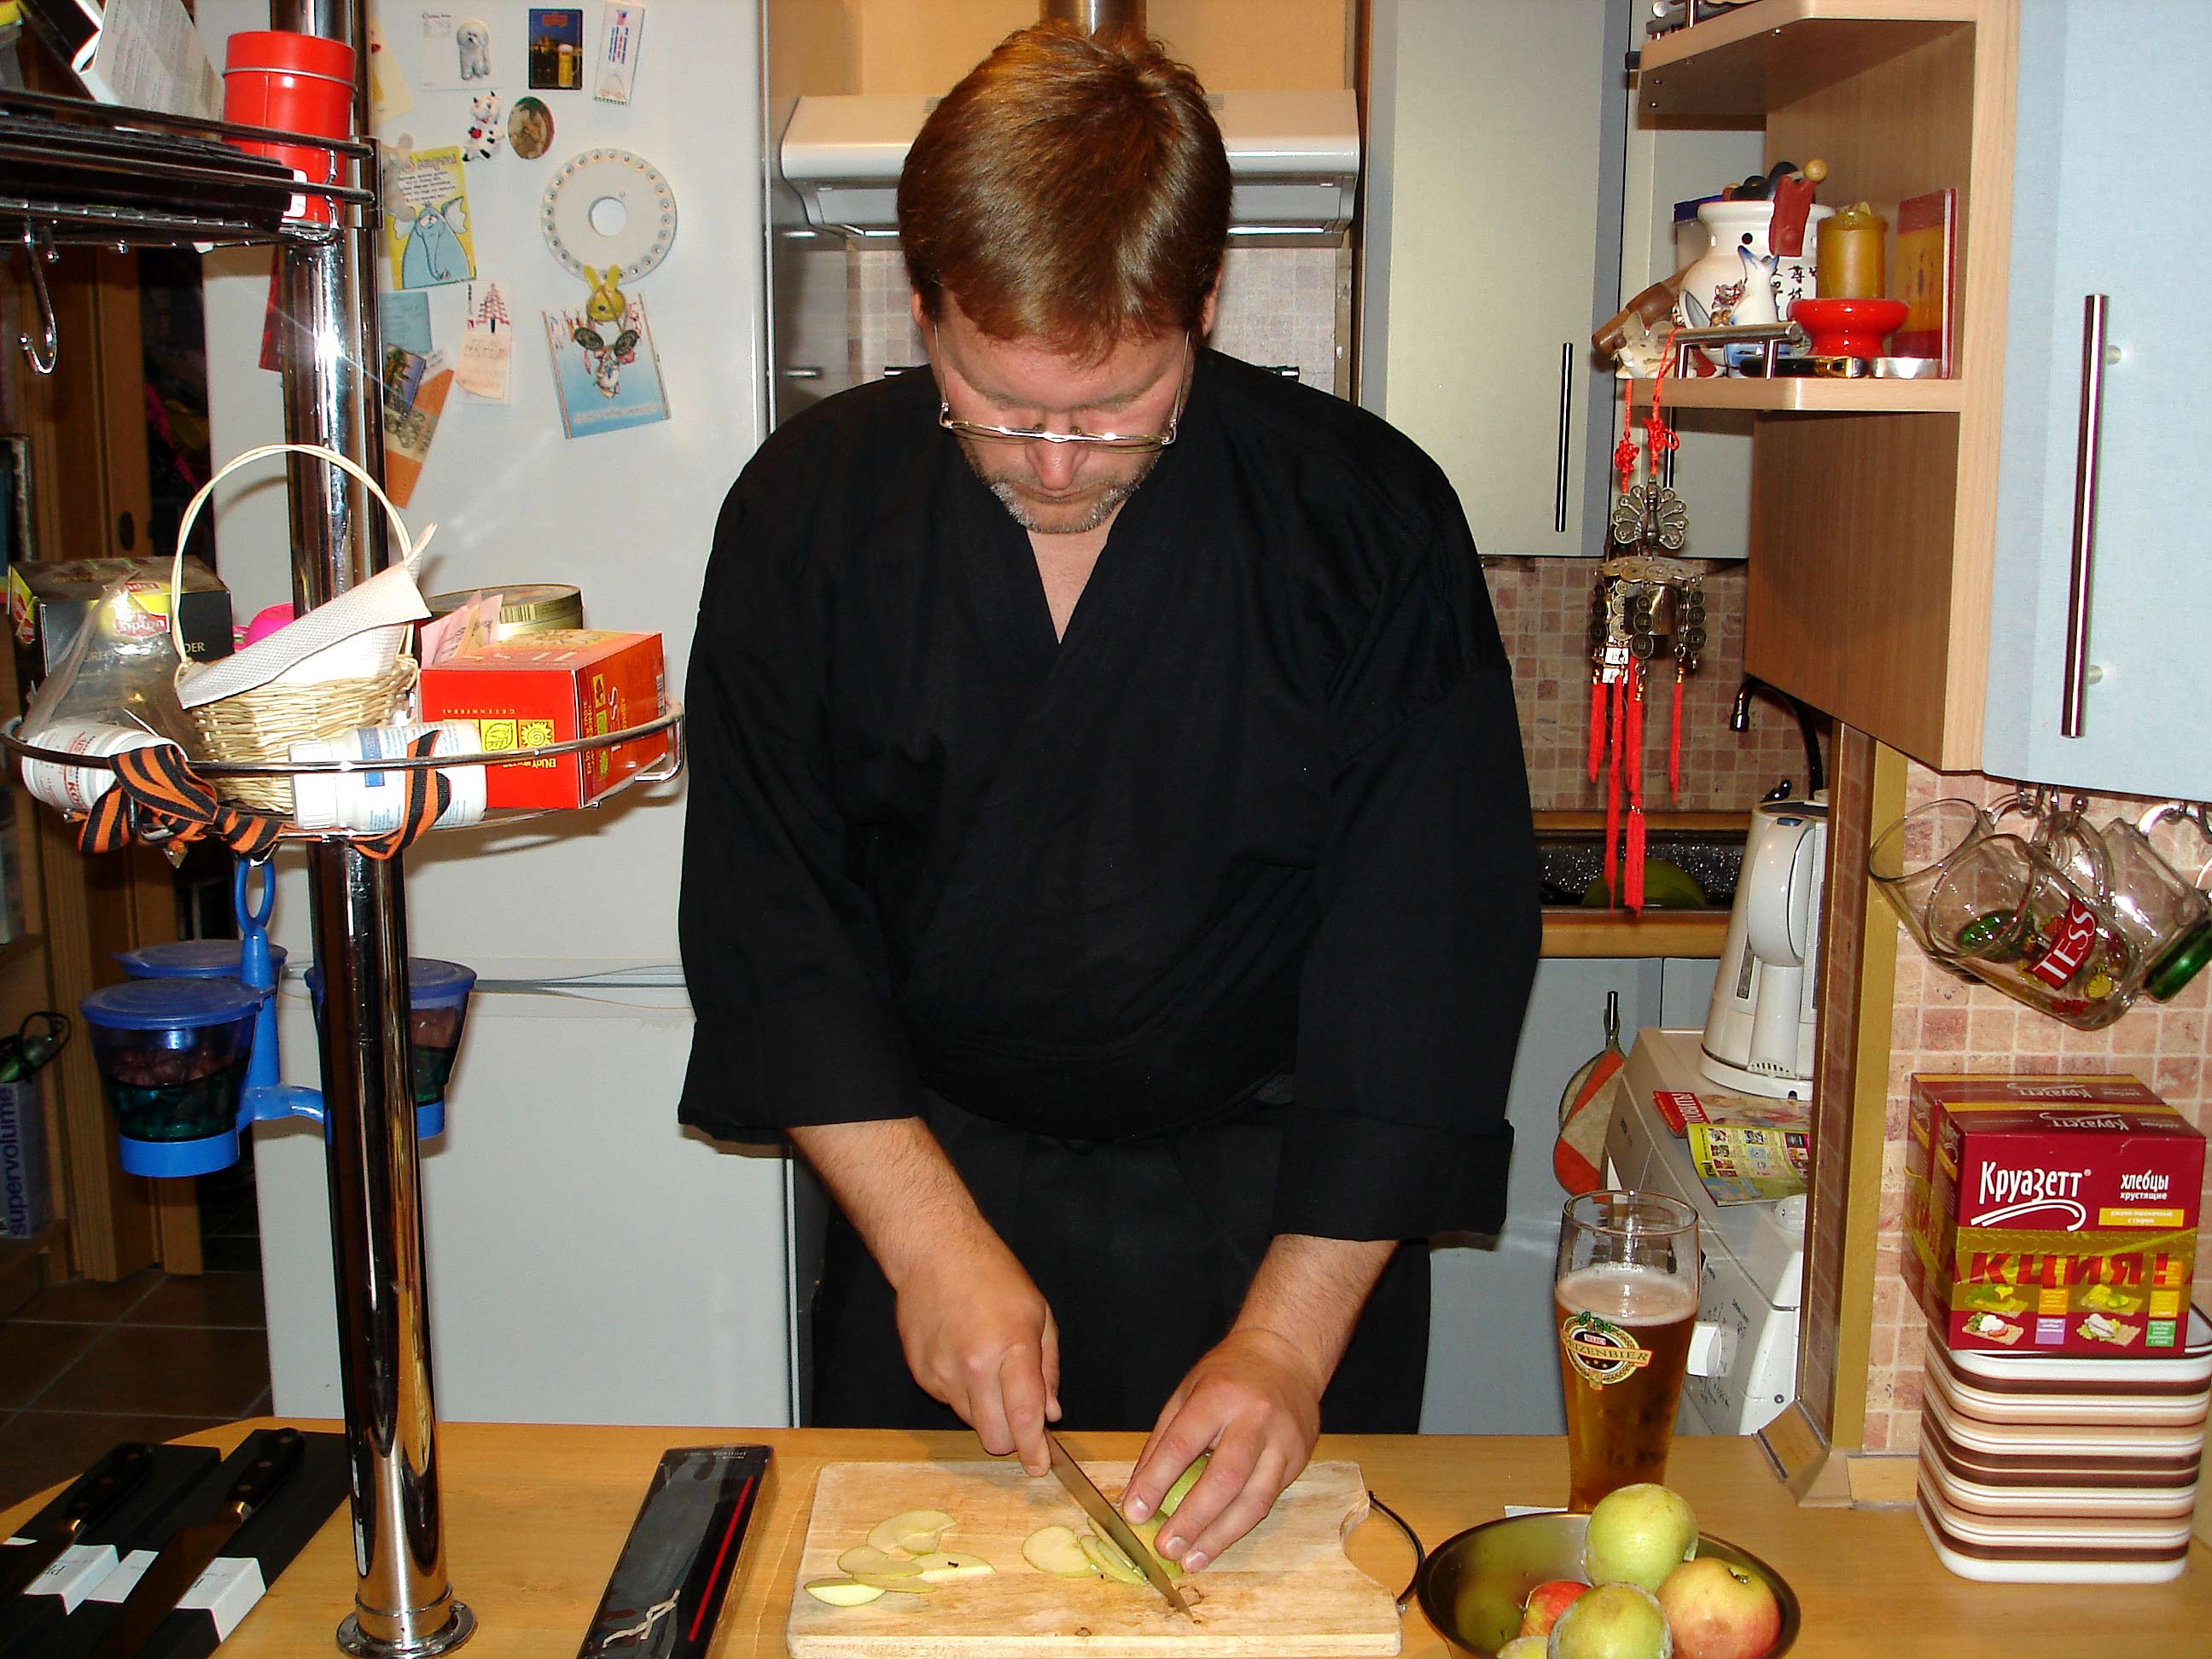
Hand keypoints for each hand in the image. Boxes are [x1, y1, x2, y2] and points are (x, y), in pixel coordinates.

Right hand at [891, 1229, 1061, 1474]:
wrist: (935, 1253)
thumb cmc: (993, 1276)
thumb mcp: (1039, 1314)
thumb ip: (1048, 1368)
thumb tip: (1051, 1413)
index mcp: (1011, 1348)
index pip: (1024, 1417)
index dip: (1034, 1450)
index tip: (1040, 1467)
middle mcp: (974, 1367)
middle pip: (993, 1436)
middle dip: (1010, 1438)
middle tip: (1018, 1418)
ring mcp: (942, 1373)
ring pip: (970, 1422)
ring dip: (985, 1412)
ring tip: (988, 1369)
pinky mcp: (920, 1374)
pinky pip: (948, 1402)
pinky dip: (961, 1393)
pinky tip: (963, 1358)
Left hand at [1120, 1327, 1324, 1571]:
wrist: (1287, 1357)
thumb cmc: (1229, 1375)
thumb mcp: (1186, 1393)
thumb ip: (1161, 1443)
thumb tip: (1137, 1494)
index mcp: (1219, 1396)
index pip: (1182, 1444)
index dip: (1156, 1481)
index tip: (1134, 1512)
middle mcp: (1255, 1419)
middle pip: (1224, 1478)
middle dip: (1192, 1519)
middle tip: (1166, 1548)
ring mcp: (1283, 1441)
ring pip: (1253, 1500)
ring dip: (1219, 1537)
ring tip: (1192, 1559)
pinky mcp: (1298, 1460)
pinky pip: (1267, 1501)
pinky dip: (1239, 1526)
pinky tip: (1217, 1542)